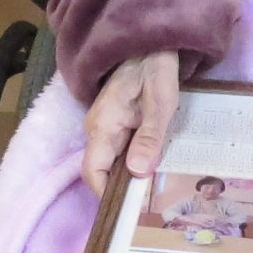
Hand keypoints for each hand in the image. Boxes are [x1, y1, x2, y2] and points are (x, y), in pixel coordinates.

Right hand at [81, 51, 182, 196]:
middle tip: (148, 205)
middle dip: (120, 190)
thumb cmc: (155, 68)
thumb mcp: (160, 102)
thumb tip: (137, 173)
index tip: (129, 210)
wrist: (150, 43)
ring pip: (111, 162)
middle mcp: (97, 129)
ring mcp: (104, 126)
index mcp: (102, 126)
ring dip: (128, 177)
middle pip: (101, 171)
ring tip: (153, 191)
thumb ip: (149, 136)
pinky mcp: (115, 123)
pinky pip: (119, 151)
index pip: (93, 172)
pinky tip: (152, 167)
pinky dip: (133, 163)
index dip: (106, 195)